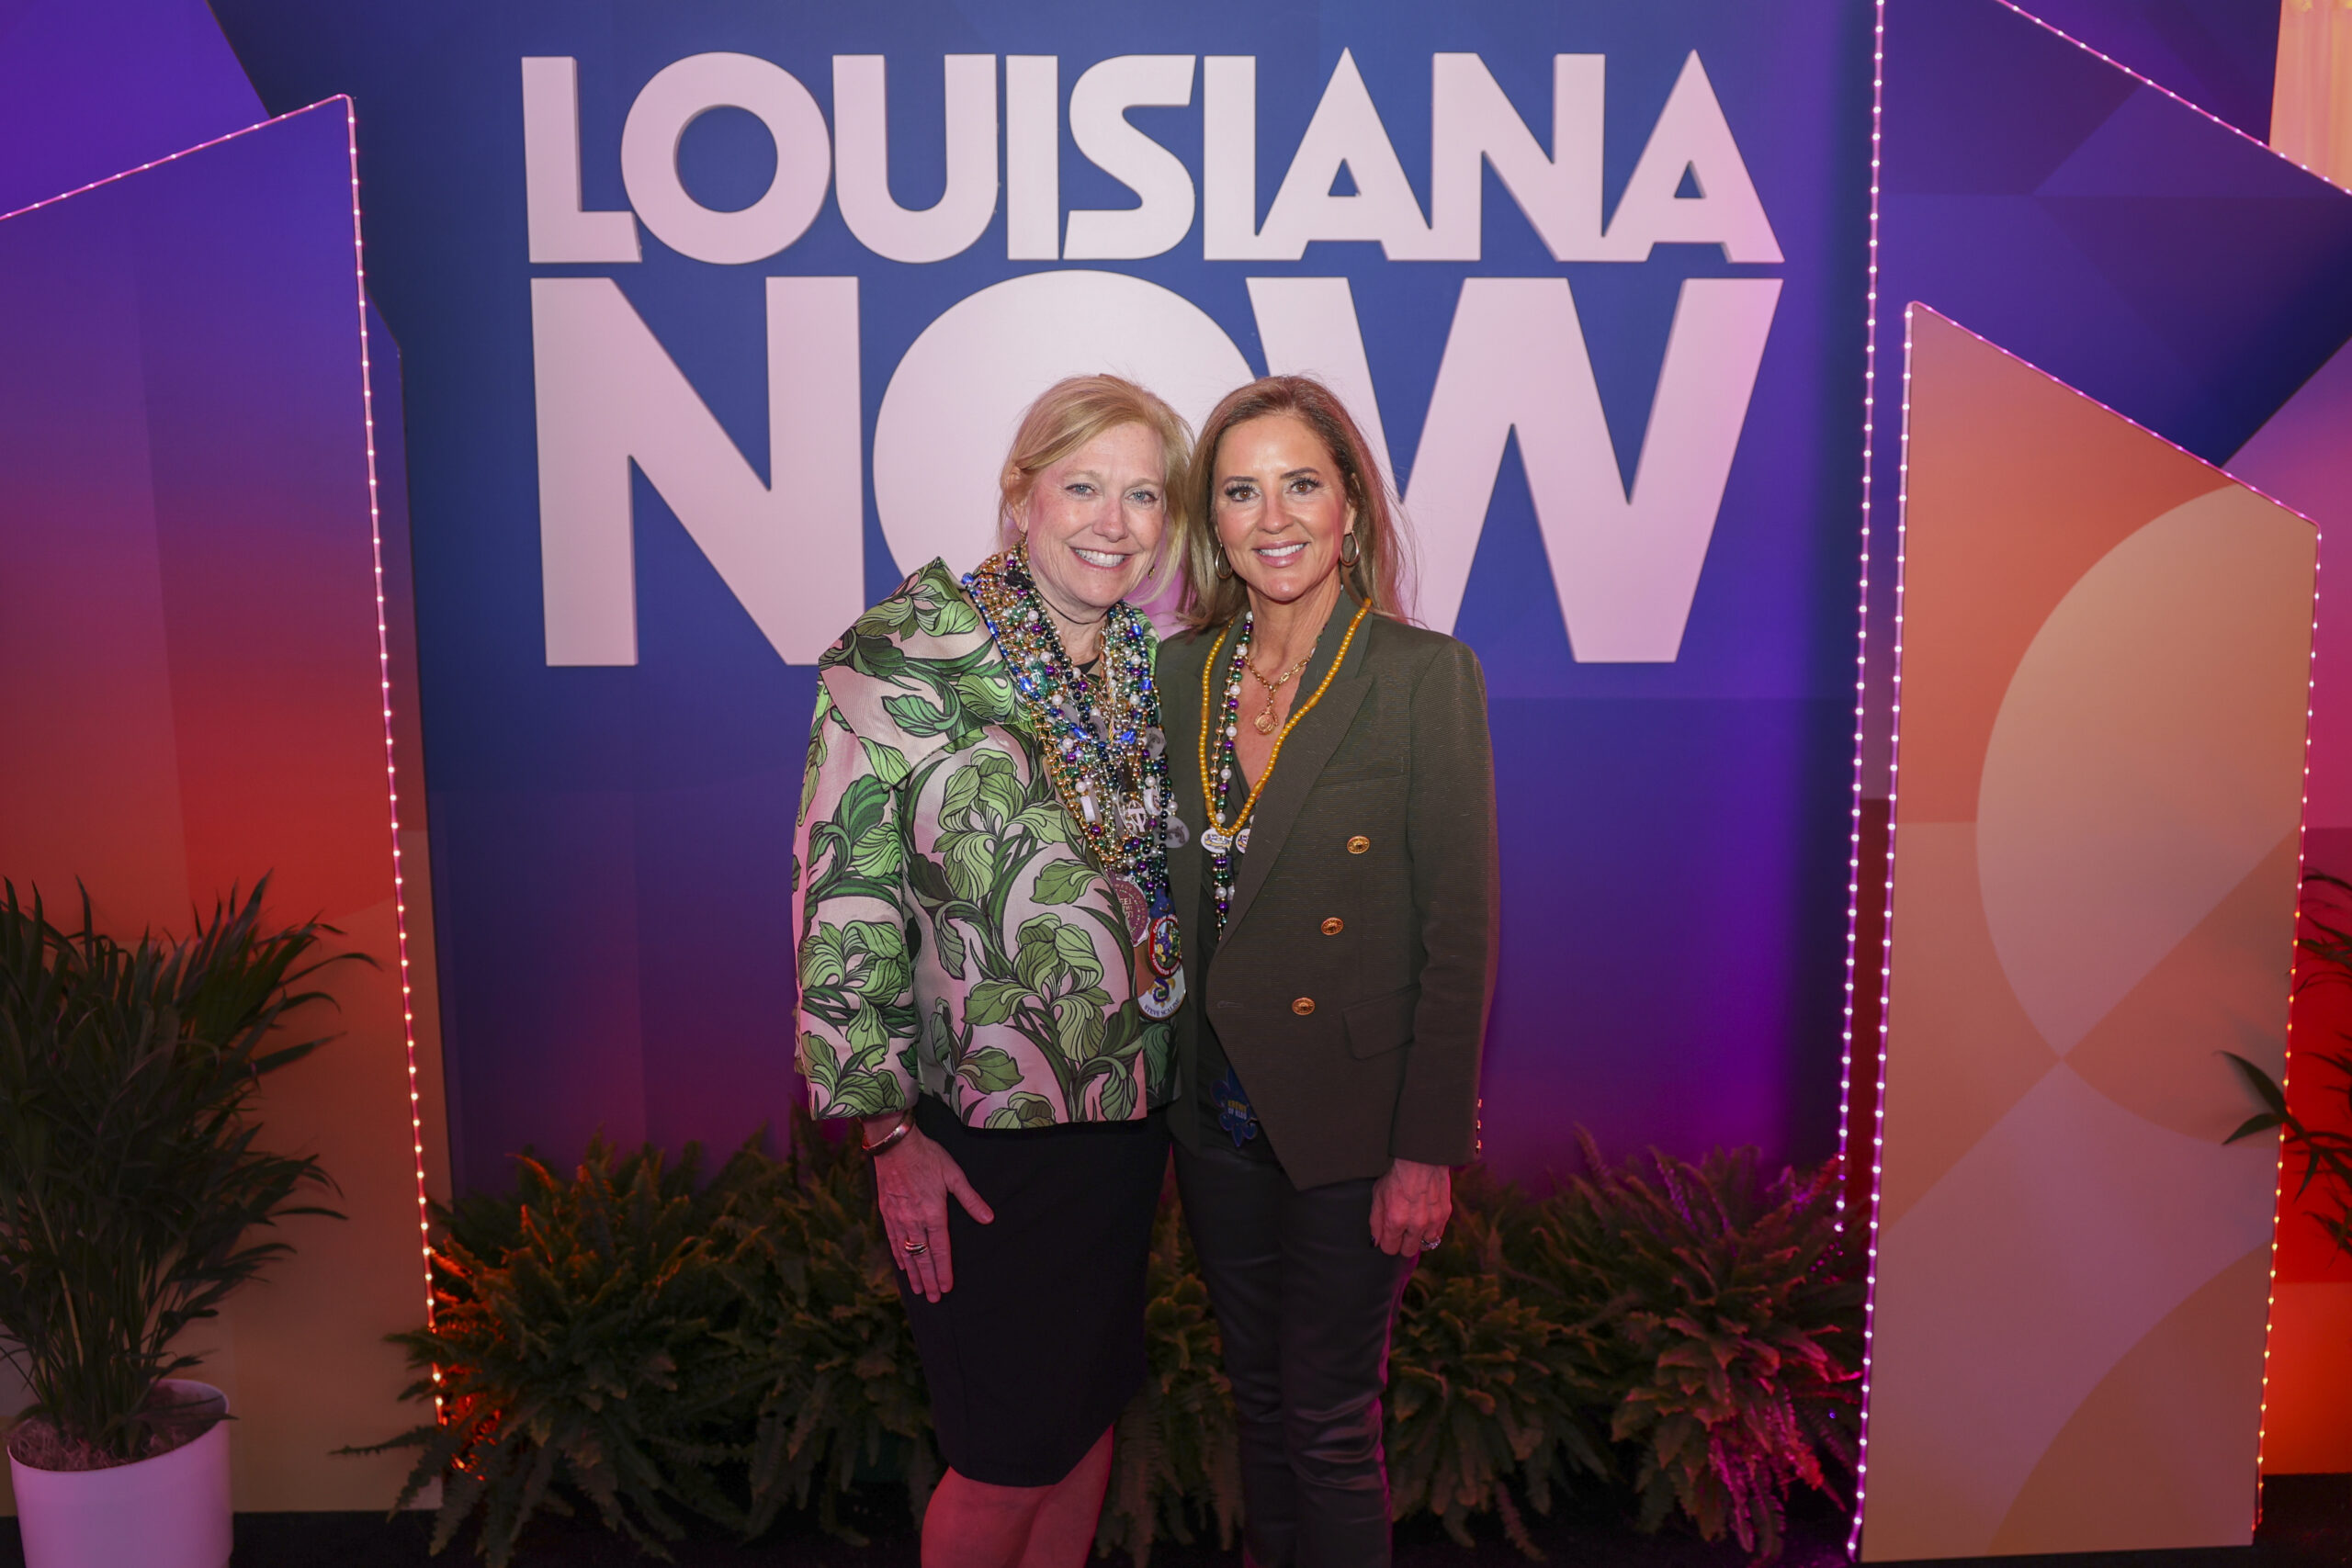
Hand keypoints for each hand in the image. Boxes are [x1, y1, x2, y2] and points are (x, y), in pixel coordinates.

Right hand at [868, 1114, 993, 1301]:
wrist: (895, 1144)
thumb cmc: (928, 1156)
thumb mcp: (954, 1175)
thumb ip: (970, 1199)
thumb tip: (988, 1218)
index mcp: (933, 1213)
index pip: (941, 1249)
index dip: (944, 1271)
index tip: (946, 1288)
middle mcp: (914, 1220)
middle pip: (923, 1257)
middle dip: (928, 1280)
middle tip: (932, 1299)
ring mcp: (898, 1218)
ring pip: (906, 1253)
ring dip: (913, 1274)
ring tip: (918, 1290)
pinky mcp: (886, 1213)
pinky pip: (892, 1241)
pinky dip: (898, 1256)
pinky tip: (902, 1267)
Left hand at [1370, 1158, 1450, 1256]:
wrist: (1422, 1161)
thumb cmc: (1398, 1176)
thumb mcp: (1378, 1196)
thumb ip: (1375, 1222)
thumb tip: (1375, 1241)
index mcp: (1395, 1221)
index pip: (1390, 1249)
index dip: (1387, 1242)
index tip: (1388, 1235)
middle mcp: (1415, 1225)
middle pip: (1408, 1251)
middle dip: (1402, 1244)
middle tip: (1401, 1232)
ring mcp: (1432, 1221)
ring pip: (1425, 1245)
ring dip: (1419, 1238)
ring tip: (1414, 1225)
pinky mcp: (1444, 1215)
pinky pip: (1438, 1234)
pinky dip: (1431, 1231)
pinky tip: (1425, 1220)